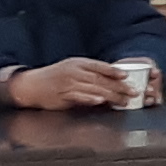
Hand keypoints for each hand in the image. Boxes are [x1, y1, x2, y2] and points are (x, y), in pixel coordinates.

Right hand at [0, 60, 133, 109]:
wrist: (31, 84)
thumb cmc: (56, 77)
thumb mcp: (73, 69)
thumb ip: (91, 73)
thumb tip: (114, 80)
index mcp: (79, 63)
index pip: (100, 66)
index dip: (114, 71)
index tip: (127, 76)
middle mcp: (74, 72)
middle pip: (101, 79)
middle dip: (119, 87)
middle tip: (134, 93)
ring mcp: (68, 83)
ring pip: (93, 88)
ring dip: (111, 95)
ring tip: (124, 100)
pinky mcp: (62, 95)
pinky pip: (79, 97)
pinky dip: (90, 98)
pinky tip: (100, 101)